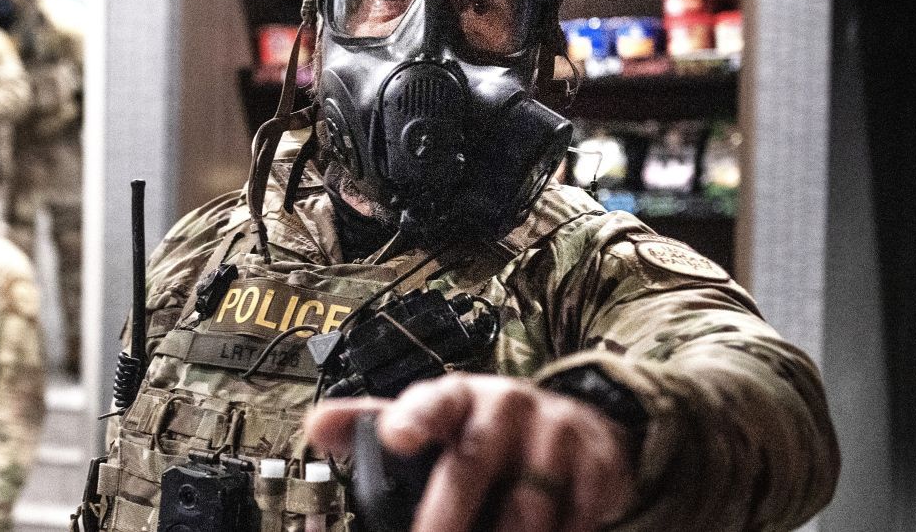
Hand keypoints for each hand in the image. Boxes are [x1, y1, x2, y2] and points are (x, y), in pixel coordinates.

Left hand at [304, 373, 634, 531]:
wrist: (578, 424)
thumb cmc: (486, 430)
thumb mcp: (434, 419)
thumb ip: (373, 424)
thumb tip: (317, 426)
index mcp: (459, 397)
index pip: (433, 401)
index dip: (414, 417)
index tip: (395, 436)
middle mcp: (507, 406)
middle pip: (473, 464)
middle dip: (446, 516)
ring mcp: (556, 434)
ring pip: (527, 507)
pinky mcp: (598, 465)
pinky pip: (576, 518)